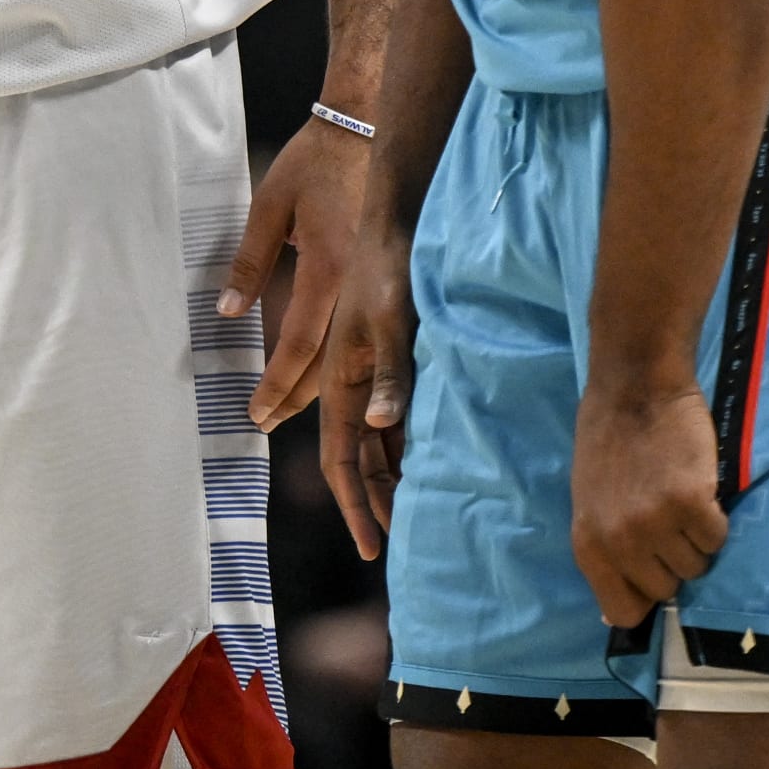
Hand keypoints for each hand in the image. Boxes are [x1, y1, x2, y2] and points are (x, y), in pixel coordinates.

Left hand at [219, 113, 371, 429]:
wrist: (365, 128)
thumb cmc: (313, 162)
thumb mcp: (270, 205)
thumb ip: (250, 259)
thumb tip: (230, 312)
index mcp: (328, 266)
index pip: (299, 341)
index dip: (277, 381)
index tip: (256, 411)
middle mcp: (356, 283)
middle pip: (329, 360)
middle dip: (296, 396)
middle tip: (265, 423)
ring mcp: (373, 279)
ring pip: (348, 349)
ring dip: (318, 383)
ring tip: (290, 409)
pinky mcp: (381, 272)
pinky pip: (359, 327)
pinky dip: (341, 356)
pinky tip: (329, 370)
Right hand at [318, 219, 413, 558]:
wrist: (393, 220)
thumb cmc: (389, 268)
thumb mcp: (393, 321)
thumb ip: (389, 374)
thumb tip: (378, 427)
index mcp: (341, 378)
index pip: (340, 458)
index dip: (353, 504)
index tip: (369, 548)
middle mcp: (352, 383)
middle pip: (357, 458)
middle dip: (372, 502)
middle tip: (395, 546)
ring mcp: (371, 373)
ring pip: (376, 441)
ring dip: (390, 478)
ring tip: (414, 516)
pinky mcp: (392, 361)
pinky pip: (395, 418)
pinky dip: (406, 447)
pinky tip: (428, 462)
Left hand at [570, 382, 727, 626]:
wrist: (634, 385)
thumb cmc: (609, 441)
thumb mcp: (589, 501)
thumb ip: (603, 551)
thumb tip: (614, 612)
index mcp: (588, 544)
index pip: (623, 612)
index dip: (643, 594)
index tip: (651, 567)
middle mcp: (619, 540)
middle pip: (667, 589)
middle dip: (671, 558)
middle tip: (665, 516)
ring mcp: (655, 523)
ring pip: (696, 565)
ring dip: (694, 537)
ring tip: (678, 495)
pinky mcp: (690, 503)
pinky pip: (717, 537)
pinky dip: (714, 517)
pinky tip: (696, 486)